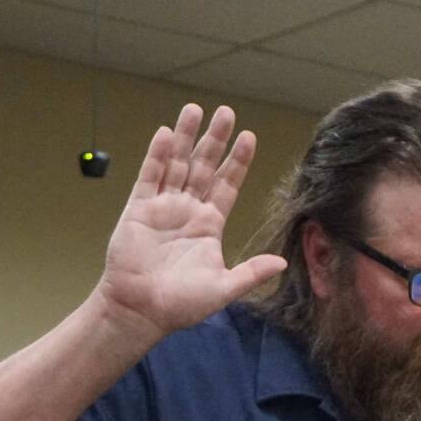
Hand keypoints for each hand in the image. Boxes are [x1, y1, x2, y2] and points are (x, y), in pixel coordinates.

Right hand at [94, 104, 286, 343]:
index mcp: (209, 225)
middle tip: (226, 113)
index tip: (249, 138)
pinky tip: (166, 133)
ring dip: (186, 137)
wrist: (141, 311)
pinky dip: (157, 155)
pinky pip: (150, 176)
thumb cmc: (182, 303)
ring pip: (177, 164)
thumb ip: (251, 272)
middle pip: (204, 166)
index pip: (227, 185)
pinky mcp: (139, 208)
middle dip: (215, 140)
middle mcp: (187, 210)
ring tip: (195, 109)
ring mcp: (163, 206)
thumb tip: (281, 262)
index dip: (237, 162)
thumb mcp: (224, 287)